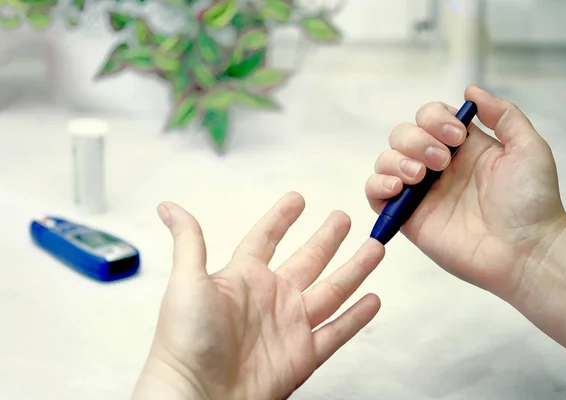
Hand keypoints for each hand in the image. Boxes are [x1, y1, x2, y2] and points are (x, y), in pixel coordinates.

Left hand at [132, 192, 384, 399]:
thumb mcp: (186, 281)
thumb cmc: (185, 340)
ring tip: (374, 247)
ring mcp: (290, 325)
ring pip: (332, 290)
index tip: (297, 199)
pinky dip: (356, 317)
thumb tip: (168, 207)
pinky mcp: (303, 354)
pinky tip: (372, 300)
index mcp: (243, 277)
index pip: (266, 238)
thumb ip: (189, 241)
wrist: (198, 396)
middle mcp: (271, 297)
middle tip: (344, 217)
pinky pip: (337, 331)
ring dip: (354, 269)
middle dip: (327, 238)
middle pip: (308, 259)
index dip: (282, 218)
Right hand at [365, 85, 565, 299]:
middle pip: (403, 134)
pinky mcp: (407, 217)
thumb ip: (503, 115)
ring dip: (397, 160)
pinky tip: (398, 187)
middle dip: (417, 140)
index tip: (458, 137)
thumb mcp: (528, 148)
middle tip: (441, 162)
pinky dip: (377, 184)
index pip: (429, 117)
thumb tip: (471, 89)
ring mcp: (420, 192)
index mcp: (462, 148)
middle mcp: (437, 166)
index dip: (436, 119)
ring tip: (421, 176)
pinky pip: (375, 194)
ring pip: (385, 160)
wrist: (525, 250)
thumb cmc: (532, 202)